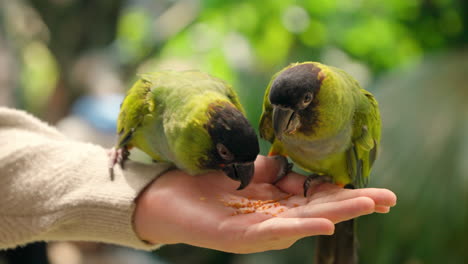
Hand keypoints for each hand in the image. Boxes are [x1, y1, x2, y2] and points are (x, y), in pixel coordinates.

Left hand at [134, 155, 395, 252]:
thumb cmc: (208, 184)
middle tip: (389, 199)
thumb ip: (271, 170)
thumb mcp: (247, 172)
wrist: (167, 196)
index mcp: (275, 203)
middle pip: (318, 211)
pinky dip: (299, 228)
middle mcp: (271, 219)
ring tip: (368, 206)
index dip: (343, 192)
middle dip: (353, 205)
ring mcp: (257, 230)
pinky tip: (323, 224)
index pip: (316, 197)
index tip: (372, 186)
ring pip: (304, 221)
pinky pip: (272, 232)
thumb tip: (293, 165)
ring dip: (337, 214)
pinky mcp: (238, 237)